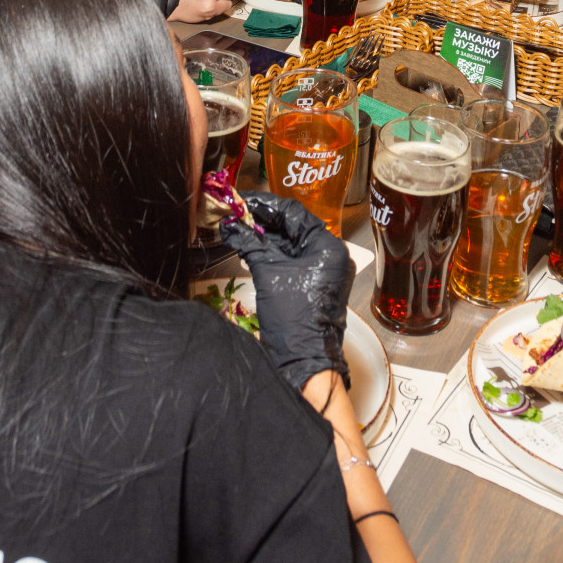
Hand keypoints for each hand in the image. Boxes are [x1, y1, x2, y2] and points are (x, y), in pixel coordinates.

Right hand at [220, 192, 353, 388]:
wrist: (304, 361)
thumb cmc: (293, 318)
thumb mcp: (268, 273)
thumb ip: (250, 244)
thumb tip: (231, 225)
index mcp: (328, 247)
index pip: (295, 213)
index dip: (267, 206)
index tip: (244, 201)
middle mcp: (330, 255)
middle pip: (293, 228)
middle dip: (264, 221)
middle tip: (238, 214)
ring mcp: (323, 271)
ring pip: (291, 244)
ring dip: (266, 237)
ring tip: (239, 228)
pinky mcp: (313, 285)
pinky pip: (292, 261)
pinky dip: (272, 254)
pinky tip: (251, 246)